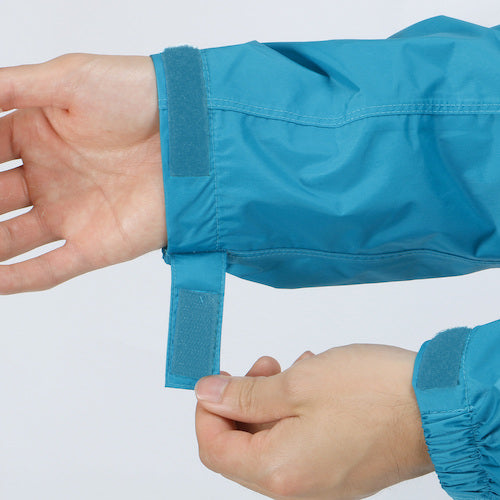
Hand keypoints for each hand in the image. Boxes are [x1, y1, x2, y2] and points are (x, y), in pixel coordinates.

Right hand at [0, 54, 164, 291]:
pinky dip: (16, 279)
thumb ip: (8, 88)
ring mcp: (72, 212)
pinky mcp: (97, 244)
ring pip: (9, 239)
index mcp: (35, 135)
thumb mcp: (67, 79)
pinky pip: (49, 268)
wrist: (193, 131)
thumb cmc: (138, 95)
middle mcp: (50, 176)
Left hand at [195, 344, 433, 499]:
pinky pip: (297, 442)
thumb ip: (244, 395)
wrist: (436, 407)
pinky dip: (294, 411)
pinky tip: (312, 381)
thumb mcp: (296, 384)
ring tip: (293, 369)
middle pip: (241, 446)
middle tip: (264, 366)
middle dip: (243, 401)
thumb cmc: (372, 394)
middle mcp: (296, 487)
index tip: (219, 378)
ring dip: (271, 401)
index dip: (207, 410)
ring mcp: (318, 482)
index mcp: (279, 472)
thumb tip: (206, 394)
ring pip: (270, 440)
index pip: (213, 449)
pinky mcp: (337, 469)